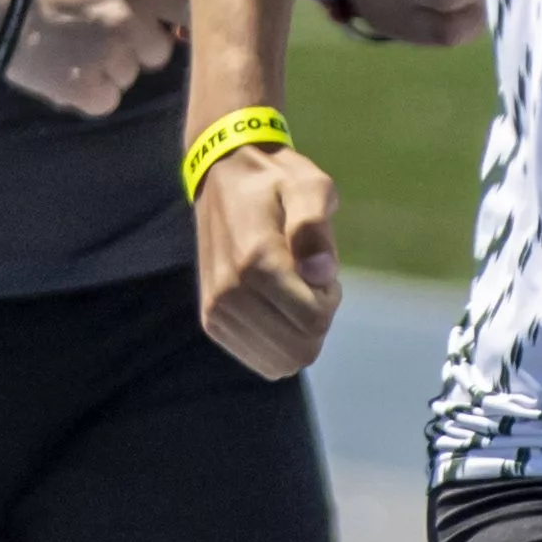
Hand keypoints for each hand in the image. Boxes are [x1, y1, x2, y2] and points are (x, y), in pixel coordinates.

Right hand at [6, 0, 188, 112]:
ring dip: (112, 69)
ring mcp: (107, 58)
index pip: (191, 9)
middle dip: (139, 47)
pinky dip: (92, 92)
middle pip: (160, 53)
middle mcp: (130, 23)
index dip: (191, 22)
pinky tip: (71, 71)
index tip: (182, 29)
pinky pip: (107, 101)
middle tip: (104, 34)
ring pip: (131, 78)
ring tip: (78, 49)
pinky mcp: (83, 89)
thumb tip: (179, 11)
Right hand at [194, 136, 342, 377]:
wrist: (222, 179)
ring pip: (281, 361)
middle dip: (316, 319)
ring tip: (289, 289)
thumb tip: (321, 273)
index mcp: (256, 259)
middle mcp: (229, 291)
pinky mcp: (212, 322)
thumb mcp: (310, 185)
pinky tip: (274, 305)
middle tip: (307, 279)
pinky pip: (261, 360)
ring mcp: (217, 311)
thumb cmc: (275, 182)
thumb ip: (315, 225)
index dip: (330, 297)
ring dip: (297, 332)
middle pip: (300, 348)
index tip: (319, 266)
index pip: (314, 320)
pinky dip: (278, 341)